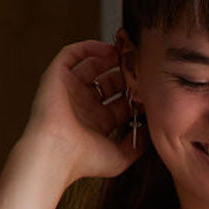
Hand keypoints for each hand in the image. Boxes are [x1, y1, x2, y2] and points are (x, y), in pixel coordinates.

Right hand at [23, 40, 144, 182]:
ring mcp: (71, 91)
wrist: (57, 153)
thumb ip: (138, 144)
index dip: (135, 95)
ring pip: (91, 67)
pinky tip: (107, 49)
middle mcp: (84, 106)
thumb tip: (151, 130)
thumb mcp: (121, 157)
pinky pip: (71, 55)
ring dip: (109, 59)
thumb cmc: (85, 160)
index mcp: (98, 123)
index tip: (151, 89)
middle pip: (108, 83)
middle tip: (140, 69)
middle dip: (125, 76)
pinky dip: (88, 48)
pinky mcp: (57, 77)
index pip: (120, 103)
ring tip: (126, 54)